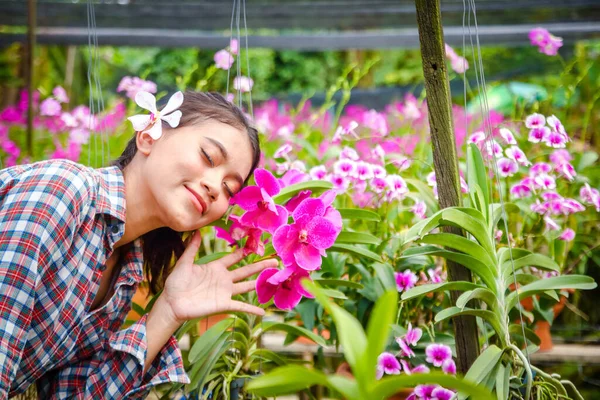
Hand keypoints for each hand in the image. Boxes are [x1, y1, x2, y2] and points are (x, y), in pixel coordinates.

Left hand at [160, 230, 276, 324]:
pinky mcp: (223, 304)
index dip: (244, 251)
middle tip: (275, 261)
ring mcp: (225, 292)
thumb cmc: (176, 283)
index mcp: (216, 268)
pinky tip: (263, 312)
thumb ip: (192, 248)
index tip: (257, 244)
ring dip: (260, 283)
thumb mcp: (184, 263)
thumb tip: (197, 231)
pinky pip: (240, 306)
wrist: (172, 303)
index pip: (234, 258)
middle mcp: (224, 279)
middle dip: (260, 266)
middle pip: (246, 270)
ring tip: (274, 279)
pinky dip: (251, 309)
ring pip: (247, 286)